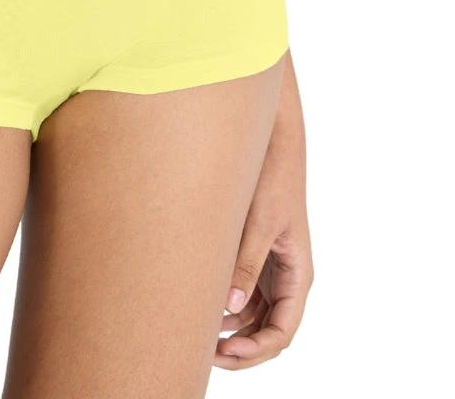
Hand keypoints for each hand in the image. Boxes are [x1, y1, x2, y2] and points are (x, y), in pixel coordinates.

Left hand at [215, 56, 313, 368]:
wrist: (270, 138)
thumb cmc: (272, 177)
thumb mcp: (260, 222)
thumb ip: (245, 263)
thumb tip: (227, 307)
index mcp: (296, 274)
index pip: (282, 332)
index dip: (256, 351)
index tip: (226, 352)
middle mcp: (284, 274)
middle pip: (265, 329)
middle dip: (240, 347)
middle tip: (205, 354)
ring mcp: (267, 263)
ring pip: (250, 313)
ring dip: (229, 327)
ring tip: (195, 329)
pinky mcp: (250, 248)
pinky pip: (239, 289)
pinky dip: (223, 302)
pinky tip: (198, 302)